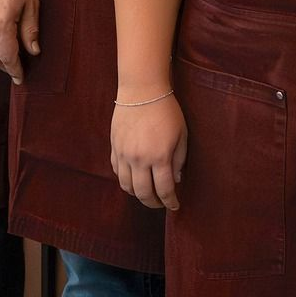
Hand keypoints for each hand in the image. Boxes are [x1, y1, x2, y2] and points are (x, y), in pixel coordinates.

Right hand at [110, 94, 186, 210]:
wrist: (142, 90)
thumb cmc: (166, 110)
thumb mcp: (181, 135)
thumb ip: (179, 160)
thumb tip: (175, 180)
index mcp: (159, 156)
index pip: (164, 190)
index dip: (170, 202)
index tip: (175, 206)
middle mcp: (139, 159)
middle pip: (143, 193)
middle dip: (153, 203)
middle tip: (160, 204)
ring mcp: (123, 154)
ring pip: (126, 186)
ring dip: (137, 194)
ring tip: (146, 193)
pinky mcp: (114, 147)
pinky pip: (116, 171)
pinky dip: (125, 180)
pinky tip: (134, 178)